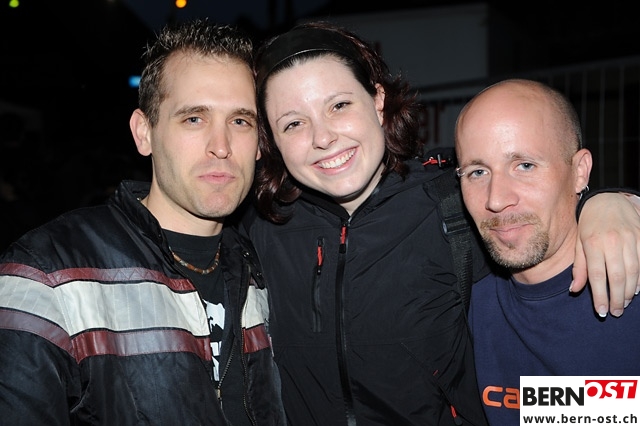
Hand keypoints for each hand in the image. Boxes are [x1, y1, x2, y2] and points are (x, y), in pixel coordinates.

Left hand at [572, 193, 639, 316]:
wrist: (606, 199)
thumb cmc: (588, 224)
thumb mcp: (578, 244)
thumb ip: (578, 267)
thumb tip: (574, 289)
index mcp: (592, 243)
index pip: (596, 275)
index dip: (600, 296)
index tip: (601, 311)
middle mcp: (612, 241)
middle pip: (617, 277)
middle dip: (617, 298)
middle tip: (615, 311)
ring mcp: (630, 238)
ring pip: (634, 271)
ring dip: (629, 291)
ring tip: (624, 303)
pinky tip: (636, 288)